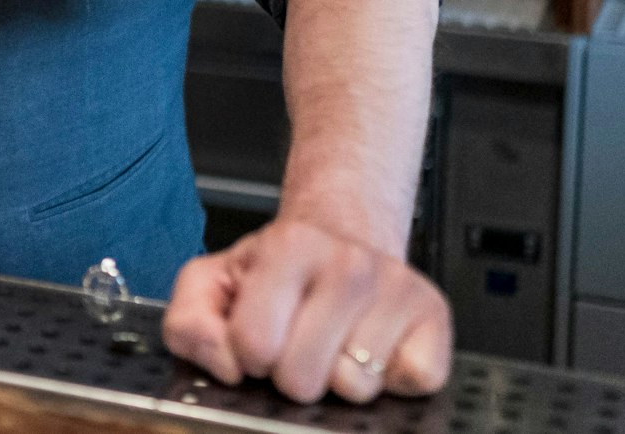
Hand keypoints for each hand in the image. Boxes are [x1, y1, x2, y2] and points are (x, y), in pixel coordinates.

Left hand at [162, 217, 452, 404]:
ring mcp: (397, 288)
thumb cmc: (277, 271)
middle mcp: (349, 262)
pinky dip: (391, 381)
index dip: (247, 353)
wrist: (342, 238)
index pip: (253, 344)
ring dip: (338, 377)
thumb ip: (190, 322)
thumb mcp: (212, 281)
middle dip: (290, 373)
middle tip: (296, 343)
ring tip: (332, 343)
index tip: (257, 336)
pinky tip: (372, 349)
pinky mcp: (435, 317)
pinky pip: (412, 384)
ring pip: (356, 387)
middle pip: (304, 378)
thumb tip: (224, 364)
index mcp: (289, 246)